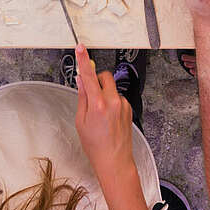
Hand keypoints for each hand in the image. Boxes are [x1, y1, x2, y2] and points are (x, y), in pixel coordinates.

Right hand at [74, 45, 137, 177]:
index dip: (83, 60)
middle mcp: (113, 102)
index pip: (89, 76)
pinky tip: (108, 118)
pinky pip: (117, 97)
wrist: (114, 160)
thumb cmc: (96, 145)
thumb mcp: (81, 121)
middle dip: (96, 79)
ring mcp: (123, 105)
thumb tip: (81, 80)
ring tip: (99, 114)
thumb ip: (82, 97)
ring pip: (111, 88)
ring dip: (103, 93)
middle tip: (90, 92)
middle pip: (104, 76)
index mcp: (98, 105)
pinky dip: (111, 102)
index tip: (81, 48)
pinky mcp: (129, 108)